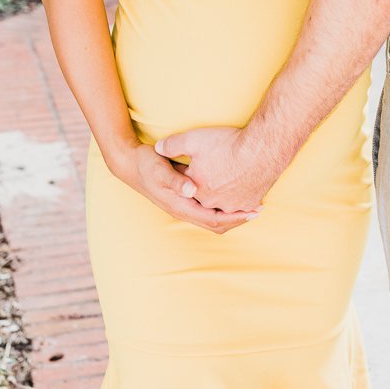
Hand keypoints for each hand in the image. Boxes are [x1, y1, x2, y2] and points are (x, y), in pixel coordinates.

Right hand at [110, 141, 256, 233]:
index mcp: (180, 206)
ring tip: (252, 206)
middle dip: (238, 219)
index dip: (234, 217)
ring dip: (232, 215)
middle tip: (259, 210)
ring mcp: (184, 207)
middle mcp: (183, 210)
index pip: (213, 220)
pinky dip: (224, 208)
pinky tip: (234, 197)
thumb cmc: (146, 164)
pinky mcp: (185, 200)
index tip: (252, 211)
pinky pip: (209, 211)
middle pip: (216, 224)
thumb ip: (175, 179)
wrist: (131, 164)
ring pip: (213, 219)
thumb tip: (192, 190)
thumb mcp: (160, 169)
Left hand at [154, 126, 274, 212]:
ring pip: (224, 205)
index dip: (188, 173)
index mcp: (197, 190)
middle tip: (209, 176)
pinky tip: (241, 191)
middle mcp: (213, 203)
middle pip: (206, 197)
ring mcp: (233, 204)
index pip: (188, 186)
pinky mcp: (250, 202)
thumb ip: (172, 145)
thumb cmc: (227, 144)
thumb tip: (158, 147)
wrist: (262, 149)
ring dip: (222, 199)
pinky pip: (242, 206)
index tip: (192, 163)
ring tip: (223, 184)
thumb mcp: (194, 139)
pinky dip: (240, 201)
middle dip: (206, 188)